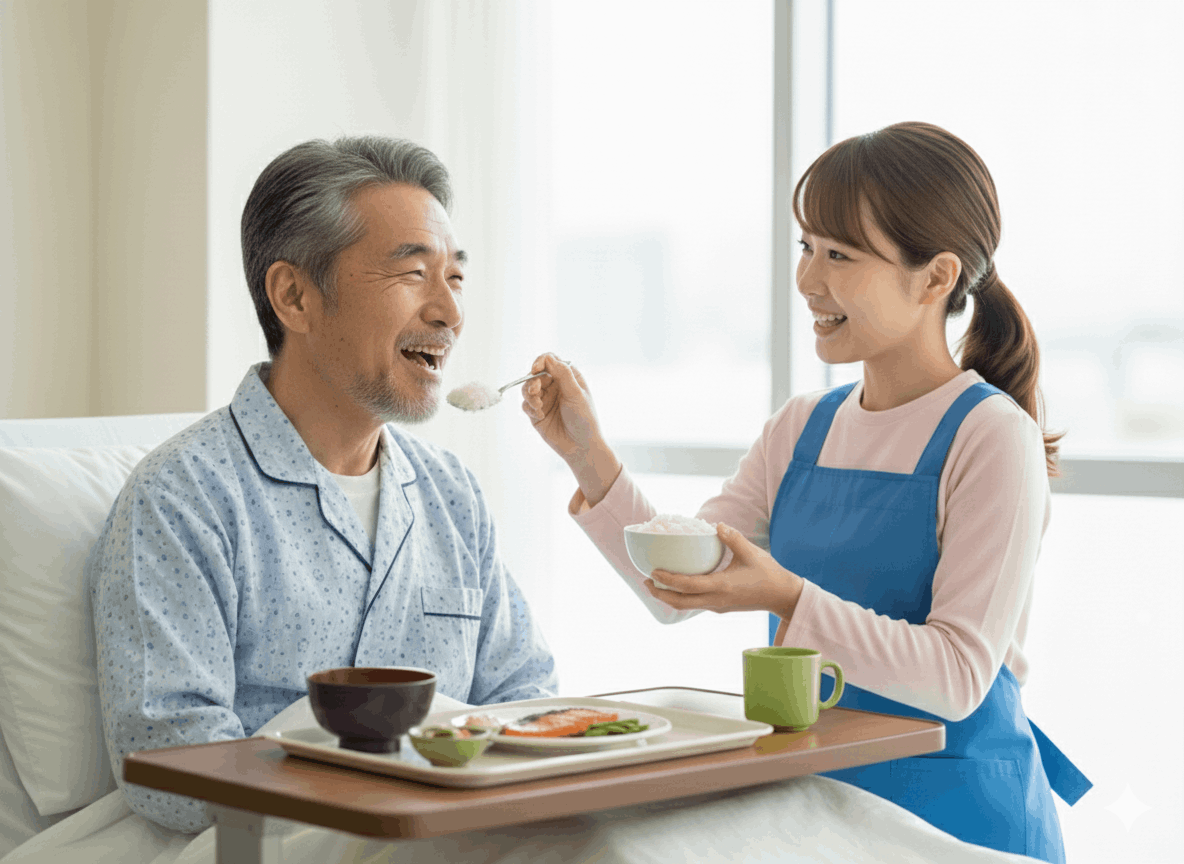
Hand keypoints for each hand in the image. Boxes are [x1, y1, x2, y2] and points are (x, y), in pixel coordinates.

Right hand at [522, 353, 620, 504]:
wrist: (581, 447)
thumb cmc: (584, 419)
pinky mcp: (537, 413)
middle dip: (532, 381)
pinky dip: (530, 407)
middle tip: (535, 392)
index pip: (549, 360)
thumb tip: (548, 358)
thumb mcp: (576, 394)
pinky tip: (540, 415)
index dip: (540, 361)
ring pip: (527, 388)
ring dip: (529, 395)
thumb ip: (563, 374)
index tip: (536, 369)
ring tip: (538, 406)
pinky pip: (526, 404)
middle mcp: (555, 386)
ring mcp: (545, 399)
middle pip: (535, 374)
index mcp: (568, 377)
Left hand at [647, 523, 803, 618]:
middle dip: (659, 594)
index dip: (667, 579)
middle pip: (680, 602)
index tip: (652, 571)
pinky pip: (695, 603)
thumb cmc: (768, 574)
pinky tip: (678, 585)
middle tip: (645, 581)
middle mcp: (716, 600)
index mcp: (721, 586)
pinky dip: (682, 596)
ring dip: (669, 597)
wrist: (782, 596)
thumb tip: (716, 525)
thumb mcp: (751, 552)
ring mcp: (718, 606)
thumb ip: (732, 538)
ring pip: (686, 605)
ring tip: (656, 584)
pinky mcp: (721, 607)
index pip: (687, 586)